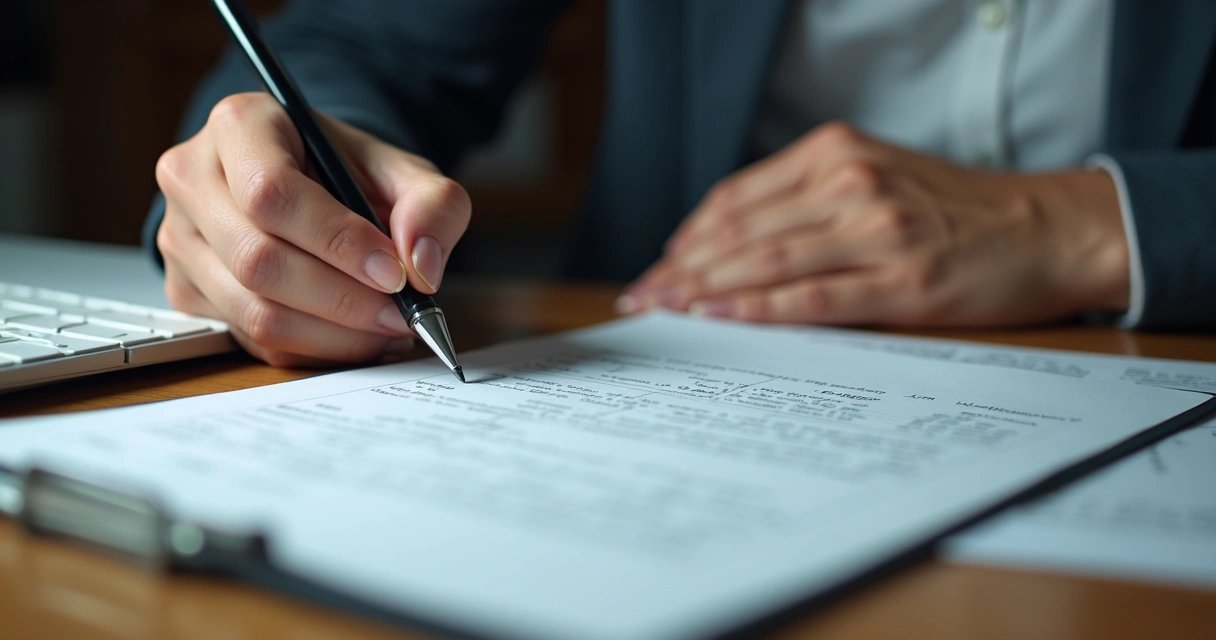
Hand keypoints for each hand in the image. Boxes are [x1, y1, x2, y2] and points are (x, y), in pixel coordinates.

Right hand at [155, 93, 469, 365]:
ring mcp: (180, 237)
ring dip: (333, 334)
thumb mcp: (405, 172)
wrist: (316, 186)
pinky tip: (355, 336)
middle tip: (401, 314)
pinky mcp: (185, 289)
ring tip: (387, 328)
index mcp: (240, 125)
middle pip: (257, 260)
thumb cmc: (350, 174)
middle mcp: (193, 177)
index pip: (271, 193)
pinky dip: (313, 349)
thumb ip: (432, 205)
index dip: (336, 241)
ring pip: (252, 312)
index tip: (394, 273)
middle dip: (342, 300)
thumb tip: (422, 265)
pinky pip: (250, 340)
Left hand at [620, 122, 1129, 325]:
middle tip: (642, 298)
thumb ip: (808, 201)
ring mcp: (877, 230)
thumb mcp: (876, 178)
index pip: (737, 198)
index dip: (688, 237)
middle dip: (682, 268)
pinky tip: (721, 320)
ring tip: (666, 312)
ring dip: (707, 290)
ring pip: (767, 262)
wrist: (1046, 228)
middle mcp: (850, 183)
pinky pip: (813, 297)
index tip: (657, 267)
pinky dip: (759, 309)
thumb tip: (731, 246)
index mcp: (835, 153)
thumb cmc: (956, 211)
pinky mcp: (901, 279)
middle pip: (741, 230)